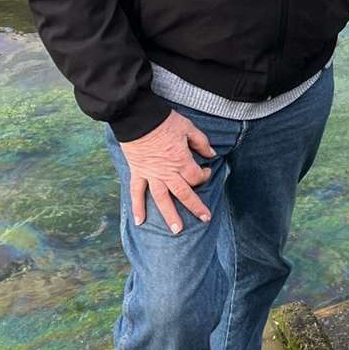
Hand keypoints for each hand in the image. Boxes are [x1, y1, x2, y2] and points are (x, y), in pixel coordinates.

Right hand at [118, 110, 214, 232]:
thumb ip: (201, 142)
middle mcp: (167, 172)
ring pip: (161, 199)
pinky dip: (137, 207)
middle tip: (204, 219)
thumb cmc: (165, 122)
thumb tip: (212, 154)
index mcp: (181, 161)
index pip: (196, 176)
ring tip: (176, 230)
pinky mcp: (138, 172)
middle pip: (183, 193)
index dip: (203, 176)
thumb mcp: (189, 128)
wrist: (139, 119)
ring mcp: (151, 174)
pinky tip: (139, 221)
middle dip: (195, 207)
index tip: (205, 171)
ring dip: (169, 215)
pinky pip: (137, 192)